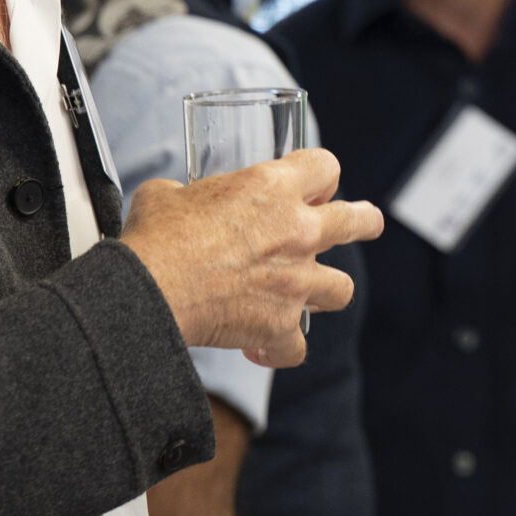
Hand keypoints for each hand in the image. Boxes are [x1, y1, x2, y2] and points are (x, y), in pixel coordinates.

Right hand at [122, 148, 380, 366]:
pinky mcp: (280, 325)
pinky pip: (296, 347)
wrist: (149, 289)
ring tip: (311, 296)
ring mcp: (295, 282)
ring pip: (342, 289)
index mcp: (272, 188)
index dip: (320, 176)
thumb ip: (185, 193)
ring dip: (326, 292)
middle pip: (356, 222)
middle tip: (367, 224)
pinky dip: (280, 349)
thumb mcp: (168, 194)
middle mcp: (296, 232)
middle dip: (365, 222)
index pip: (324, 167)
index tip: (314, 187)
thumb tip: (176, 200)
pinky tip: (261, 348)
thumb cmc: (156, 238)